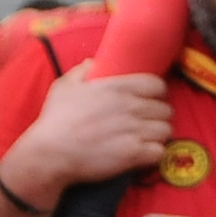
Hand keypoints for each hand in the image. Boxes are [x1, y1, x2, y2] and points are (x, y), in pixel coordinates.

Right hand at [0, 64, 169, 198]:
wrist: (49, 153)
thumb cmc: (55, 120)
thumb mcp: (64, 86)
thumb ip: (83, 70)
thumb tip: (94, 62)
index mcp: (118, 87)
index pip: (158, 85)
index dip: (157, 94)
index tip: (150, 100)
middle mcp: (130, 107)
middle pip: (166, 110)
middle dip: (158, 117)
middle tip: (147, 123)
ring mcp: (134, 131)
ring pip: (166, 131)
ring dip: (158, 136)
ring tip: (146, 139)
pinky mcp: (134, 154)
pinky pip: (160, 152)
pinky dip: (154, 154)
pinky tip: (142, 154)